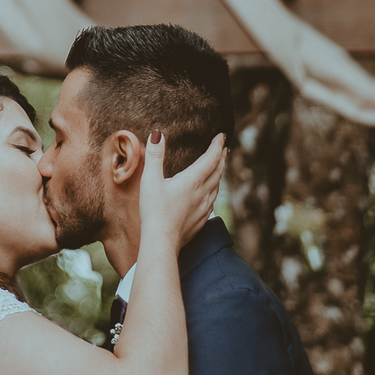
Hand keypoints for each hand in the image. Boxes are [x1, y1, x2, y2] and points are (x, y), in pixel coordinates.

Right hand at [139, 130, 225, 249]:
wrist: (162, 241)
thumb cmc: (154, 210)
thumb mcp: (150, 180)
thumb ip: (155, 156)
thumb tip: (157, 134)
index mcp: (192, 180)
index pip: (210, 158)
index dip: (217, 145)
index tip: (222, 135)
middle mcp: (202, 193)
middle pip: (217, 171)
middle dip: (221, 157)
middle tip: (224, 148)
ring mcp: (204, 207)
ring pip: (217, 186)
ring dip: (220, 173)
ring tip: (219, 166)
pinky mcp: (201, 219)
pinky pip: (213, 200)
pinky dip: (214, 189)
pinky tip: (210, 193)